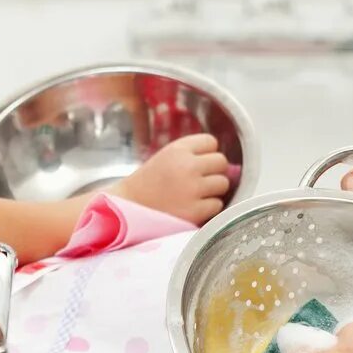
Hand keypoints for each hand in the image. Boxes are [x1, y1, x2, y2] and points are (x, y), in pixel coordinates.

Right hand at [112, 134, 229, 225]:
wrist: (126, 209)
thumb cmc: (148, 183)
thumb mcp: (166, 157)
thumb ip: (192, 154)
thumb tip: (227, 163)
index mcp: (178, 149)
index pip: (211, 142)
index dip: (206, 153)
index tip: (197, 163)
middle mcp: (187, 166)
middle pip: (221, 162)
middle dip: (214, 171)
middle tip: (200, 180)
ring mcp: (193, 189)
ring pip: (223, 183)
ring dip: (213, 190)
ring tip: (196, 194)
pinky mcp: (195, 211)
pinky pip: (217, 204)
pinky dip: (209, 207)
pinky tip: (193, 207)